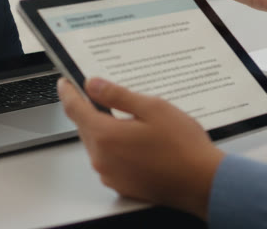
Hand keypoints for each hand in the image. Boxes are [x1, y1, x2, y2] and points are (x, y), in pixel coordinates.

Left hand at [58, 77, 222, 218]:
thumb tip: (93, 85)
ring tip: (129, 119)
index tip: (65, 82)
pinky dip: (115, 147)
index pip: (75, 109)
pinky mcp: (121, 185)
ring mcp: (111, 175)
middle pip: (86, 127)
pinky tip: (137, 141)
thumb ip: (117, 95)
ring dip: (105, 129)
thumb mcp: (152, 108)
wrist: (201, 182)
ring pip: (97, 144)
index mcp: (106, 136)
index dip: (68, 92)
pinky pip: (109, 160)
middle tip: (102, 95)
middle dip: (90, 110)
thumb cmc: (182, 146)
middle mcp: (102, 159)